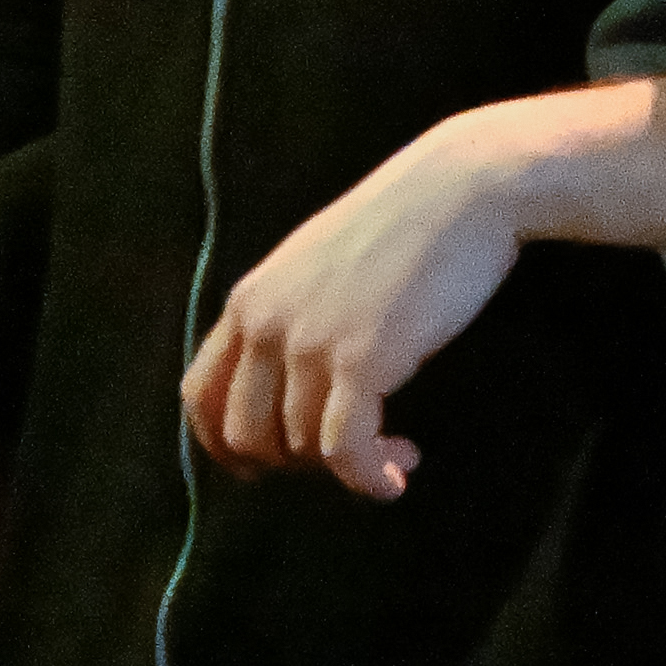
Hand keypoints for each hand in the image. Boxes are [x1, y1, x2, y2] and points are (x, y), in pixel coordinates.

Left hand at [180, 110, 534, 494]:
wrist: (465, 188)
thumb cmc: (409, 220)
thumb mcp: (322, 262)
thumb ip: (294, 311)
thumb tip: (297, 371)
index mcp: (250, 300)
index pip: (201, 396)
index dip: (223, 444)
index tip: (262, 465)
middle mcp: (266, 326)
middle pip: (246, 434)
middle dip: (292, 463)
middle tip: (344, 455)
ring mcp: (310, 344)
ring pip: (301, 447)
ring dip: (347, 468)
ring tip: (395, 455)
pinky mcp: (361, 361)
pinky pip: (346, 448)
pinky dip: (369, 477)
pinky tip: (395, 478)